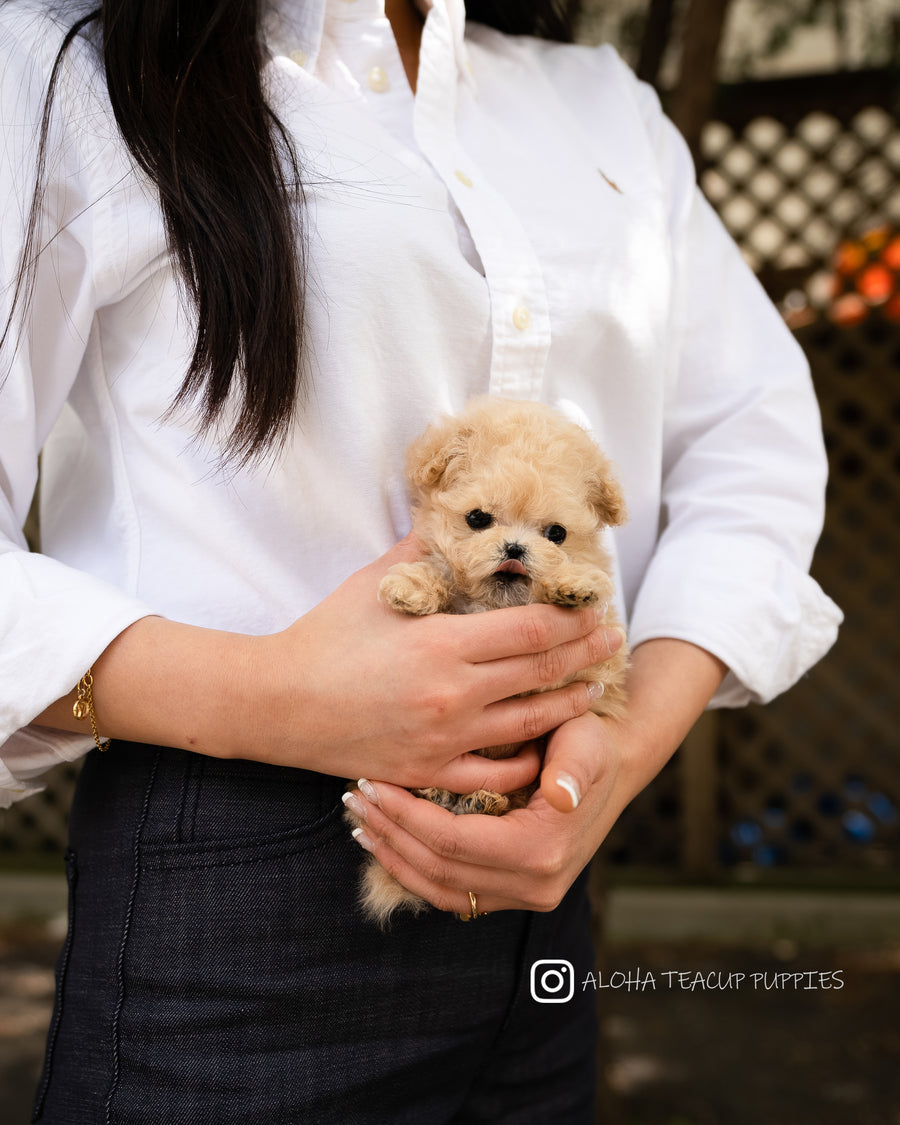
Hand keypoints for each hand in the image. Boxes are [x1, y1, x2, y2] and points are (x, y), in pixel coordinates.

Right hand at [255, 535, 623, 791]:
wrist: (277, 705)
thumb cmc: (323, 638)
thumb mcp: (373, 584)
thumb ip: (420, 551)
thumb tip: (448, 520)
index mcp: (444, 644)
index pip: (532, 631)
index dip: (572, 621)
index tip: (594, 609)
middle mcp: (454, 695)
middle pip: (541, 674)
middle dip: (586, 656)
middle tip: (613, 642)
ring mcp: (444, 739)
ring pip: (529, 725)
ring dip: (569, 705)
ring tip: (593, 691)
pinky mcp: (429, 772)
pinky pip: (494, 774)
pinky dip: (526, 760)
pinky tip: (543, 747)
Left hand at [343, 712, 631, 913]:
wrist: (612, 764)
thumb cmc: (590, 741)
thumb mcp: (585, 742)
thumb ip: (572, 768)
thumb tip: (561, 795)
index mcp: (544, 851)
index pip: (454, 843)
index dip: (406, 816)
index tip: (373, 782)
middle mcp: (535, 885)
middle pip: (439, 870)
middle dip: (390, 833)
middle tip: (354, 797)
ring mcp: (525, 896)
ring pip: (439, 890)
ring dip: (394, 857)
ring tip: (359, 822)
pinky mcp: (512, 894)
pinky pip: (451, 893)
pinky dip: (414, 869)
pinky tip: (387, 841)